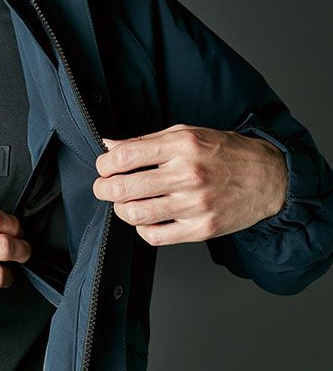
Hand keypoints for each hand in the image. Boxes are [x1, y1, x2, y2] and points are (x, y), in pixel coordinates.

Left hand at [93, 124, 286, 245]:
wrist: (267, 178)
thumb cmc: (225, 153)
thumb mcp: (187, 134)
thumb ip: (146, 141)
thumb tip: (110, 145)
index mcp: (182, 146)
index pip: (124, 156)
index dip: (104, 164)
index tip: (104, 167)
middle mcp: (188, 175)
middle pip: (125, 188)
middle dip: (103, 189)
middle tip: (103, 188)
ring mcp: (195, 205)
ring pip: (137, 214)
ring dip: (120, 209)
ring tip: (123, 203)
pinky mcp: (201, 229)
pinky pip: (156, 236)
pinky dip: (142, 229)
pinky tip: (145, 219)